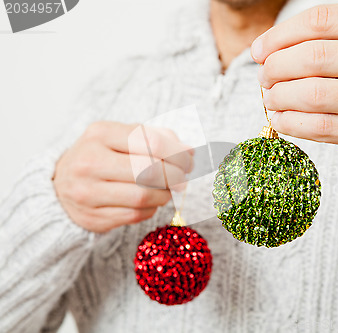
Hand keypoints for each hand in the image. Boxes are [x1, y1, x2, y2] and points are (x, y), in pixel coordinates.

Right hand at [53, 121, 193, 232]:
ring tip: (168, 189)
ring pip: (144, 196)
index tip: (189, 160)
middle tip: (184, 177)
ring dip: (165, 194)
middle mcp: (89, 162)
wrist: (60, 185)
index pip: (151, 142)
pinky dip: (152, 208)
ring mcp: (87, 193)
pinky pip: (136, 215)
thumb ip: (156, 138)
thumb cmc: (103, 155)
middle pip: (149, 171)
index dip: (178, 153)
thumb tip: (189, 152)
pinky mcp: (93, 217)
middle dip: (175, 175)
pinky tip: (151, 201)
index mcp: (99, 134)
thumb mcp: (121, 137)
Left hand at [252, 2, 337, 164]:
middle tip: (263, 75)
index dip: (280, 35)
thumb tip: (268, 49)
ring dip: (280, 97)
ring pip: (315, 95)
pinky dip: (292, 123)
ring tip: (270, 97)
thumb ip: (332, 37)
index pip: (322, 21)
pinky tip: (281, 119)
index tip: (259, 49)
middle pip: (315, 57)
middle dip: (276, 67)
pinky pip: (323, 128)